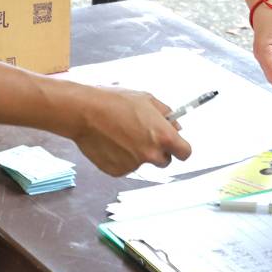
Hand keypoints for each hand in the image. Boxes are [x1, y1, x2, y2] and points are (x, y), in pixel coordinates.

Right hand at [70, 85, 192, 176]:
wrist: (86, 112)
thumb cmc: (116, 102)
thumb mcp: (147, 99)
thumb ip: (166, 114)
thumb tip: (176, 126)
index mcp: (163, 136)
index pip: (185, 153)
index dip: (180, 149)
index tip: (175, 145)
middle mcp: (151, 154)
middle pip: (164, 161)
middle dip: (158, 151)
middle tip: (144, 136)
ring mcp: (134, 165)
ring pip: (142, 162)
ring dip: (137, 153)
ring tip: (121, 133)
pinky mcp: (117, 171)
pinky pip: (125, 166)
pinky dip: (121, 158)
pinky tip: (111, 141)